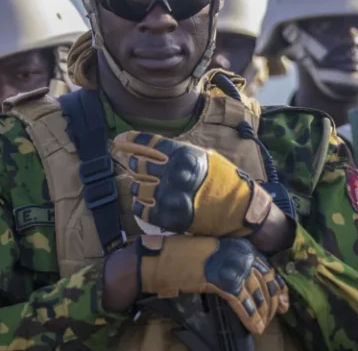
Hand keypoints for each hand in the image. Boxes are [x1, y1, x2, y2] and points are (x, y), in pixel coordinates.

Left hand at [112, 131, 272, 236]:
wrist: (239, 209)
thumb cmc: (223, 180)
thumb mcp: (204, 157)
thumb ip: (178, 152)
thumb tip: (152, 148)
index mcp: (183, 155)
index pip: (148, 143)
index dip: (130, 140)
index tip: (119, 142)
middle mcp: (174, 174)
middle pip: (137, 164)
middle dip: (133, 163)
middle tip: (134, 165)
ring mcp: (169, 197)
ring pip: (136, 187)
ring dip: (137, 186)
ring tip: (144, 186)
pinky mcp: (168, 217)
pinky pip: (141, 209)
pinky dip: (140, 206)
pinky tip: (144, 203)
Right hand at [137, 234, 289, 334]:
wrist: (166, 257)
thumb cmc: (186, 254)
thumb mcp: (216, 253)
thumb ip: (233, 262)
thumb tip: (247, 280)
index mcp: (241, 247)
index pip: (268, 269)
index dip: (278, 287)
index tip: (283, 300)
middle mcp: (241, 256)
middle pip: (265, 283)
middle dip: (271, 302)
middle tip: (276, 315)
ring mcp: (232, 268)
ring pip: (256, 295)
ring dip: (262, 313)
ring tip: (263, 325)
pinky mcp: (221, 282)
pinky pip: (242, 303)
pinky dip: (250, 316)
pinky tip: (254, 326)